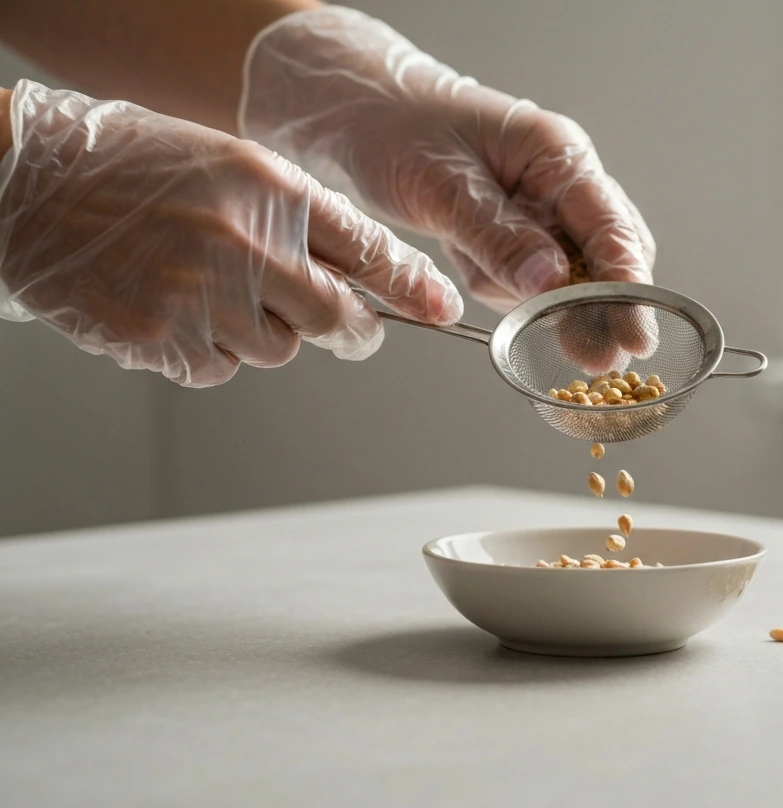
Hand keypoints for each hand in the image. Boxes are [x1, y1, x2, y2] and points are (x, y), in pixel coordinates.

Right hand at [0, 79, 460, 385]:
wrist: (23, 186)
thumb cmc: (126, 167)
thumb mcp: (227, 164)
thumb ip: (295, 217)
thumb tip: (362, 273)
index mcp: (270, 191)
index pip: (367, 249)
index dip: (411, 286)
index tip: (439, 307)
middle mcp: (247, 245)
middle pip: (338, 318)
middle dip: (353, 330)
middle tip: (351, 329)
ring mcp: (205, 298)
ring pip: (279, 349)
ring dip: (262, 332)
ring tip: (210, 288)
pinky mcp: (166, 342)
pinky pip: (221, 367)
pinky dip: (209, 350)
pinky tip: (175, 309)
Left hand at [239, 6, 657, 372]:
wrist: (351, 110)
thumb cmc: (392, 127)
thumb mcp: (441, 184)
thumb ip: (499, 235)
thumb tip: (553, 282)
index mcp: (556, 154)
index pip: (611, 227)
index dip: (629, 286)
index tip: (635, 337)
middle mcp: (559, 182)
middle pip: (608, 258)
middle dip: (601, 309)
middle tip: (596, 360)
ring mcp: (540, 208)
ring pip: (570, 276)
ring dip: (541, 303)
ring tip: (484, 280)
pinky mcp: (515, 231)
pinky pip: (528, 278)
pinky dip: (505, 289)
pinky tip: (471, 269)